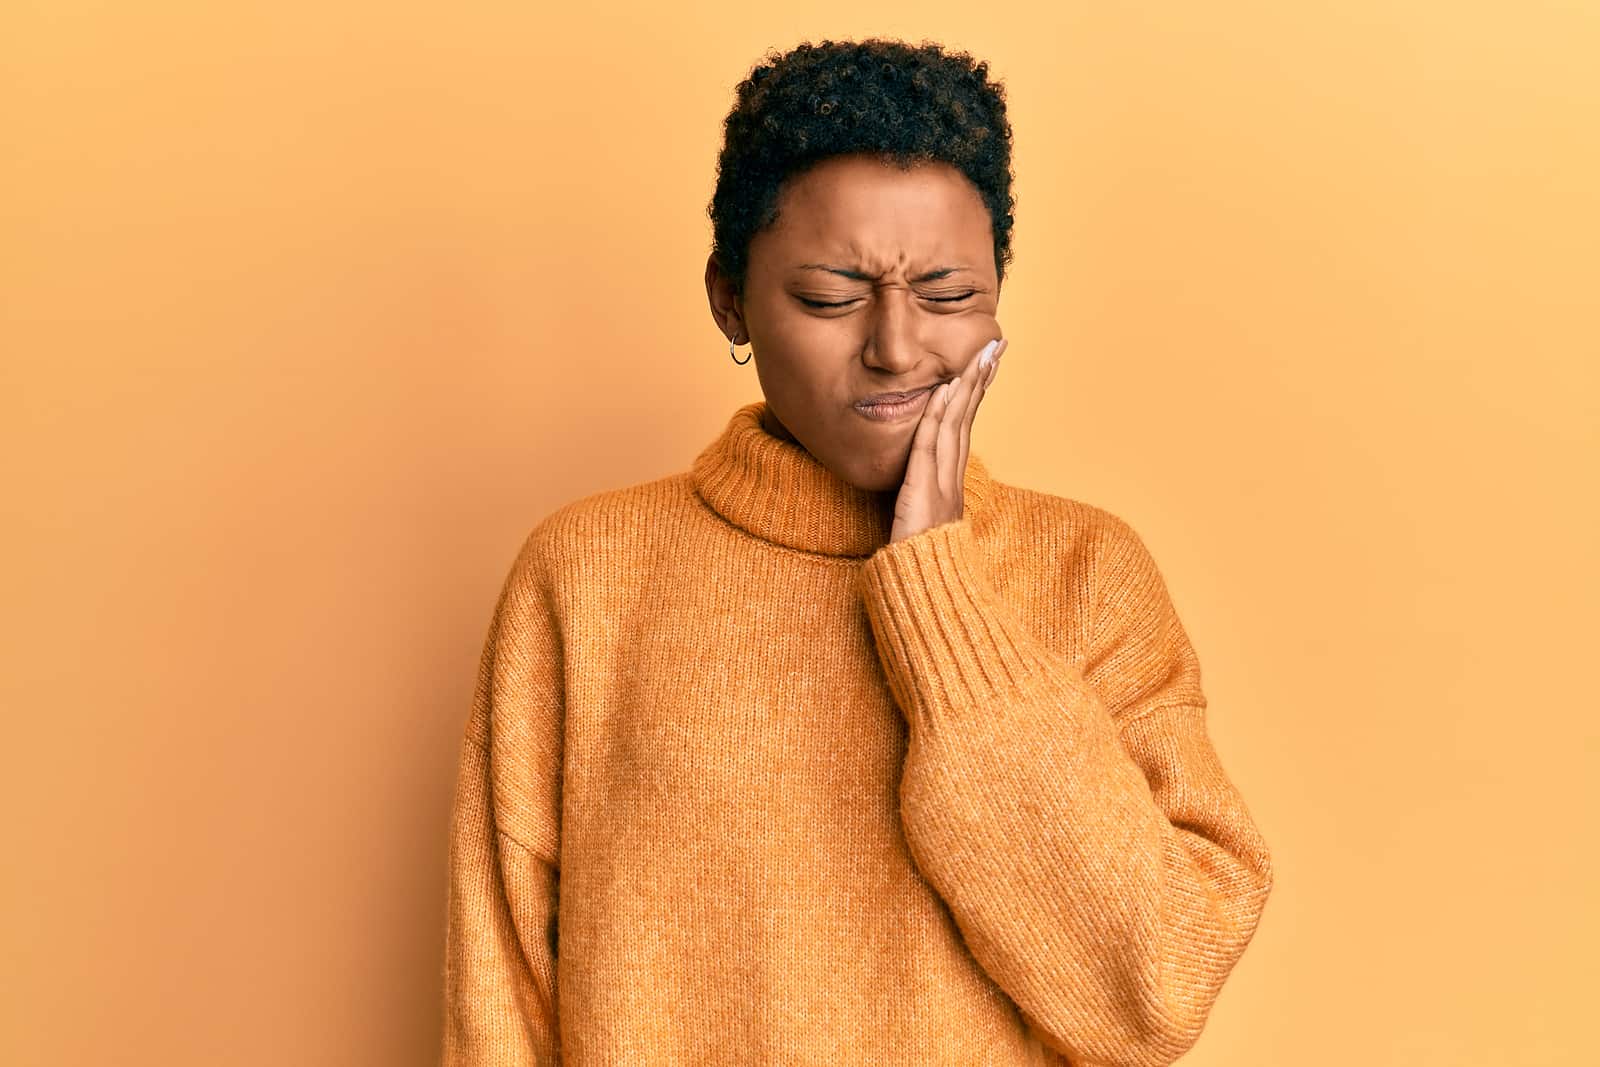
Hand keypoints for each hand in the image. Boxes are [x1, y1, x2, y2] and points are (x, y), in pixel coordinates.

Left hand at [889, 336, 1006, 542]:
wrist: (925, 593)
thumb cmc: (919, 561)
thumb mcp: (921, 521)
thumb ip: (923, 498)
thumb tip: (918, 481)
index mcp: (952, 482)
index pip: (965, 427)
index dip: (975, 393)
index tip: (985, 362)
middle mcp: (952, 479)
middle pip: (968, 418)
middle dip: (981, 378)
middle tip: (995, 345)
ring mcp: (943, 485)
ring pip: (956, 426)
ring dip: (967, 388)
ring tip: (979, 356)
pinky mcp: (924, 494)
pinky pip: (930, 447)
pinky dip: (937, 417)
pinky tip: (944, 391)